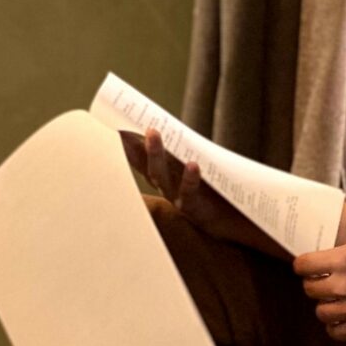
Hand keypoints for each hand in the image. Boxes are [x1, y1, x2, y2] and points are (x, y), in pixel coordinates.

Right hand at [120, 127, 258, 244]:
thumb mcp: (192, 168)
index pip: (139, 157)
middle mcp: (164, 187)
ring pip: (161, 175)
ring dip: (155, 153)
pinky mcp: (194, 208)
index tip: (112, 123)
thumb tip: (165, 123)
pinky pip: (189, 191)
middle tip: (122, 123)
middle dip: (132, 143)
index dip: (125, 142)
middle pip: (144, 163)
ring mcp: (176, 198)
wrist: (233, 222)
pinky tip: (193, 165)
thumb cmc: (212, 192)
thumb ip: (181, 150)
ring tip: (152, 133)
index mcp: (163, 176)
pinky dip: (190, 178)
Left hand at [292, 235, 345, 338]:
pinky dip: (335, 326)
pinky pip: (336, 332)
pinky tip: (342, 316)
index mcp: (345, 259)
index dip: (303, 265)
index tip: (307, 266)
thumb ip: (342, 254)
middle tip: (324, 281)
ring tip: (335, 299)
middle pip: (309, 289)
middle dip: (314, 283)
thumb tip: (321, 263)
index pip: (303, 265)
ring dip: (325, 304)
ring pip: (320, 312)